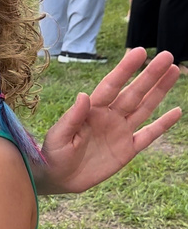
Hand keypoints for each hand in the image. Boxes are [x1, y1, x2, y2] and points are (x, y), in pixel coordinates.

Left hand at [36, 48, 180, 194]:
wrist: (57, 177)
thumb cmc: (53, 152)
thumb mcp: (59, 135)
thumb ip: (73, 116)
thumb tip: (83, 95)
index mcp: (92, 109)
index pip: (112, 84)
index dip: (125, 69)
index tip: (139, 51)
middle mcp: (109, 116)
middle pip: (134, 92)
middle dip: (150, 74)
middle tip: (167, 55)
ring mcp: (120, 132)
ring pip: (145, 107)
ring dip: (159, 90)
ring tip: (173, 71)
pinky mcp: (127, 150)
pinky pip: (149, 135)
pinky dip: (163, 124)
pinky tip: (176, 111)